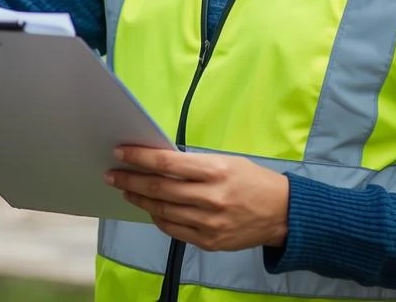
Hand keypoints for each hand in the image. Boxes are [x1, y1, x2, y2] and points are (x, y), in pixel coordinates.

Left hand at [106, 146, 289, 251]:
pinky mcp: (208, 242)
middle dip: (131, 180)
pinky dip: (158, 218)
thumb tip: (160, 162)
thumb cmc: (253, 182)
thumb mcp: (228, 162)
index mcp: (216, 171)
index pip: (168, 163)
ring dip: (140, 200)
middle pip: (159, 189)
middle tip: (113, 175)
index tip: (121, 153)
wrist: (282, 214)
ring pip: (162, 211)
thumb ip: (196, 164)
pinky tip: (150, 209)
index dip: (140, 158)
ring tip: (126, 191)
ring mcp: (208, 223)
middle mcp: (211, 198)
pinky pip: (173, 230)